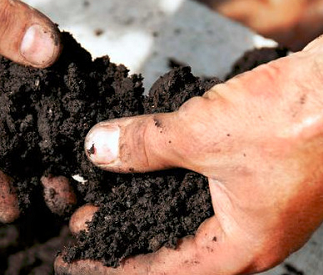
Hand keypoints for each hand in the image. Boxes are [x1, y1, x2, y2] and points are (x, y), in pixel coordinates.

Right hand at [0, 0, 62, 221]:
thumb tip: (46, 53)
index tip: (12, 207)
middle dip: (21, 161)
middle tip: (60, 192)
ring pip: (12, 99)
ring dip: (42, 128)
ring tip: (74, 160)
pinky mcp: (1, 31)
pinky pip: (30, 60)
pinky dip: (51, 82)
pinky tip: (75, 105)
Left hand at [55, 37, 322, 273]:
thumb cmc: (299, 118)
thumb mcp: (204, 133)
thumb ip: (145, 145)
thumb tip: (97, 148)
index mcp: (241, 245)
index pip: (161, 272)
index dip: (113, 265)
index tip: (78, 258)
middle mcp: (249, 233)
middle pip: (172, 246)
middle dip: (126, 231)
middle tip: (87, 220)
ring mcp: (255, 203)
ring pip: (185, 213)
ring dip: (145, 201)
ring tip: (108, 191)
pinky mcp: (256, 173)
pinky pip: (201, 185)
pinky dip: (169, 176)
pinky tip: (148, 161)